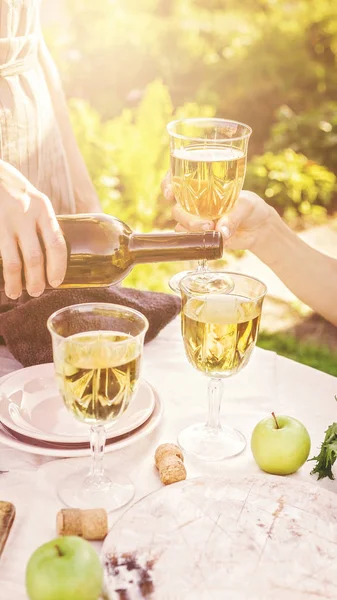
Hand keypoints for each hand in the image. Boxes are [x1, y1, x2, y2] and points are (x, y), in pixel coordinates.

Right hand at [0, 162, 66, 298]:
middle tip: (36, 292)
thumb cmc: (14, 191)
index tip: (56, 282)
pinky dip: (1, 273)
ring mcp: (4, 220)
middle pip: (35, 257)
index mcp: (42, 208)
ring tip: (16, 293)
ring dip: (16, 282)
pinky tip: (2, 282)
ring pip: (13, 261)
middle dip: (37, 280)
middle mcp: (24, 214)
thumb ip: (43, 224)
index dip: (57, 267)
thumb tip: (54, 258)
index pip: (56, 244)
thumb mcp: (35, 201)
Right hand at [172, 189, 272, 250]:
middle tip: (207, 223)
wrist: (258, 228)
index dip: (168, 183)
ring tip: (211, 230)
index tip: (169, 192)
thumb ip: (233, 217)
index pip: (177, 179)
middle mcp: (195, 203)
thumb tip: (221, 231)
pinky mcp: (201, 236)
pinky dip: (194, 239)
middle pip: (177, 208)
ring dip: (190, 228)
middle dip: (185, 216)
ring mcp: (197, 220)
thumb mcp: (246, 205)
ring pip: (180, 223)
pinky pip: (189, 238)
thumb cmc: (251, 207)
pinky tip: (206, 238)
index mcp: (202, 187)